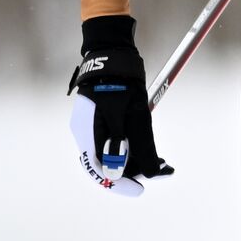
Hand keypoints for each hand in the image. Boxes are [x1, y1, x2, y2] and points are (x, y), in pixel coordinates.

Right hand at [67, 15, 173, 196]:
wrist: (112, 51)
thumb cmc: (123, 81)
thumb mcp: (136, 115)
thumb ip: (140, 146)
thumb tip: (148, 173)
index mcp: (89, 134)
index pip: (101, 171)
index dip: (121, 183)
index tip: (140, 189)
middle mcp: (84, 132)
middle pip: (105, 162)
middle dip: (130, 169)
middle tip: (156, 169)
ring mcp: (88, 123)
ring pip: (108, 151)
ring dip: (130, 157)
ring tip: (155, 158)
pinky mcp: (96, 116)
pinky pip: (109, 138)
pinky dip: (125, 144)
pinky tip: (141, 142)